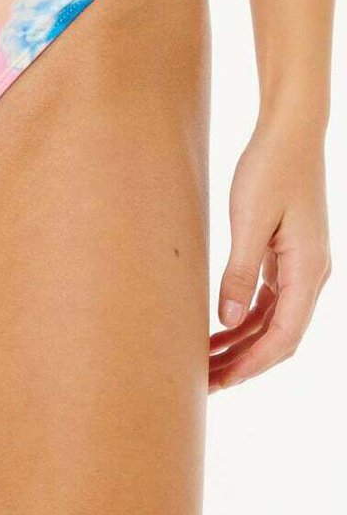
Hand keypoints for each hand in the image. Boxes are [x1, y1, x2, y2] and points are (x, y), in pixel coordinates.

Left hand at [209, 119, 330, 391]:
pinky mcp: (288, 255)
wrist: (290, 132)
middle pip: (279, 336)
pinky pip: (269, 300)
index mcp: (307, 270)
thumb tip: (226, 320)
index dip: (251, 364)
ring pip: (273, 321)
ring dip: (242, 343)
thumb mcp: (248, 220)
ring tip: (205, 361)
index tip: (220, 382)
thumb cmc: (270, 169)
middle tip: (204, 382)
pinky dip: (245, 318)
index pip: (282, 336)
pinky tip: (218, 328)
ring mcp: (302, 266)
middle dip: (244, 363)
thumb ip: (239, 272)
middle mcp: (311, 274)